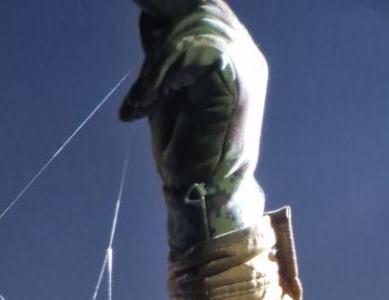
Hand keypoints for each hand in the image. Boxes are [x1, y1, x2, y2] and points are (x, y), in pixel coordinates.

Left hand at [120, 0, 266, 245]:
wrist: (200, 192)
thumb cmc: (184, 151)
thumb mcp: (166, 91)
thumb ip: (163, 58)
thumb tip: (148, 20)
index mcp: (235, 56)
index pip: (206, 11)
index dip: (172, 9)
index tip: (141, 12)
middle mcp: (246, 56)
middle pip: (202, 12)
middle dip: (163, 35)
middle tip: (142, 80)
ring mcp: (245, 66)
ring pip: (196, 28)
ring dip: (159, 64)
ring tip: (144, 102)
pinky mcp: (234, 80)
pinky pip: (191, 54)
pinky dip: (162, 75)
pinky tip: (149, 101)